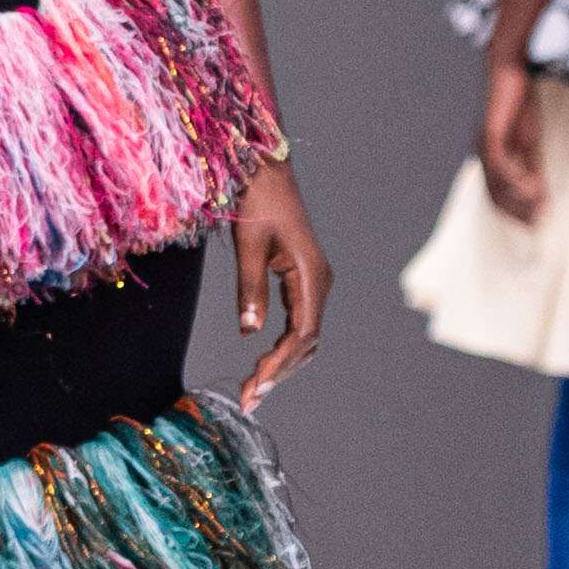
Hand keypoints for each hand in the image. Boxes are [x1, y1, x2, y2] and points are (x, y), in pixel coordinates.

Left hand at [231, 160, 329, 411]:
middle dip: (279, 373)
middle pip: (307, 343)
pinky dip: (282, 348)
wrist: (266, 168)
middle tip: (249, 400)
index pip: (302, 334)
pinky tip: (261, 363)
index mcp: (312, 275)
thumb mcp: (249, 244)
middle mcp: (320, 283)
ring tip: (253, 391)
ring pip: (305, 338)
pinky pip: (298, 324)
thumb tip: (250, 333)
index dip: (280, 364)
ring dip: (281, 365)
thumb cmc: (257, 201)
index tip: (255, 385)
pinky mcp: (302, 280)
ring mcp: (313, 283)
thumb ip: (250, 287)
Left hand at [479, 56, 543, 223]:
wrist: (509, 70)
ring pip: (496, 182)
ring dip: (518, 197)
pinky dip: (512, 176)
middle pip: (495, 195)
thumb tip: (541, 194)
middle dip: (517, 212)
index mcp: (492, 160)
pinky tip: (529, 184)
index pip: (499, 196)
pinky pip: (498, 162)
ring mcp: (484, 145)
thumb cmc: (519, 104)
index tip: (536, 224)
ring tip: (538, 205)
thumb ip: (533, 167)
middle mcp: (483, 156)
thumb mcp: (530, 141)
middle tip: (538, 222)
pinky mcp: (490, 132)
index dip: (516, 213)